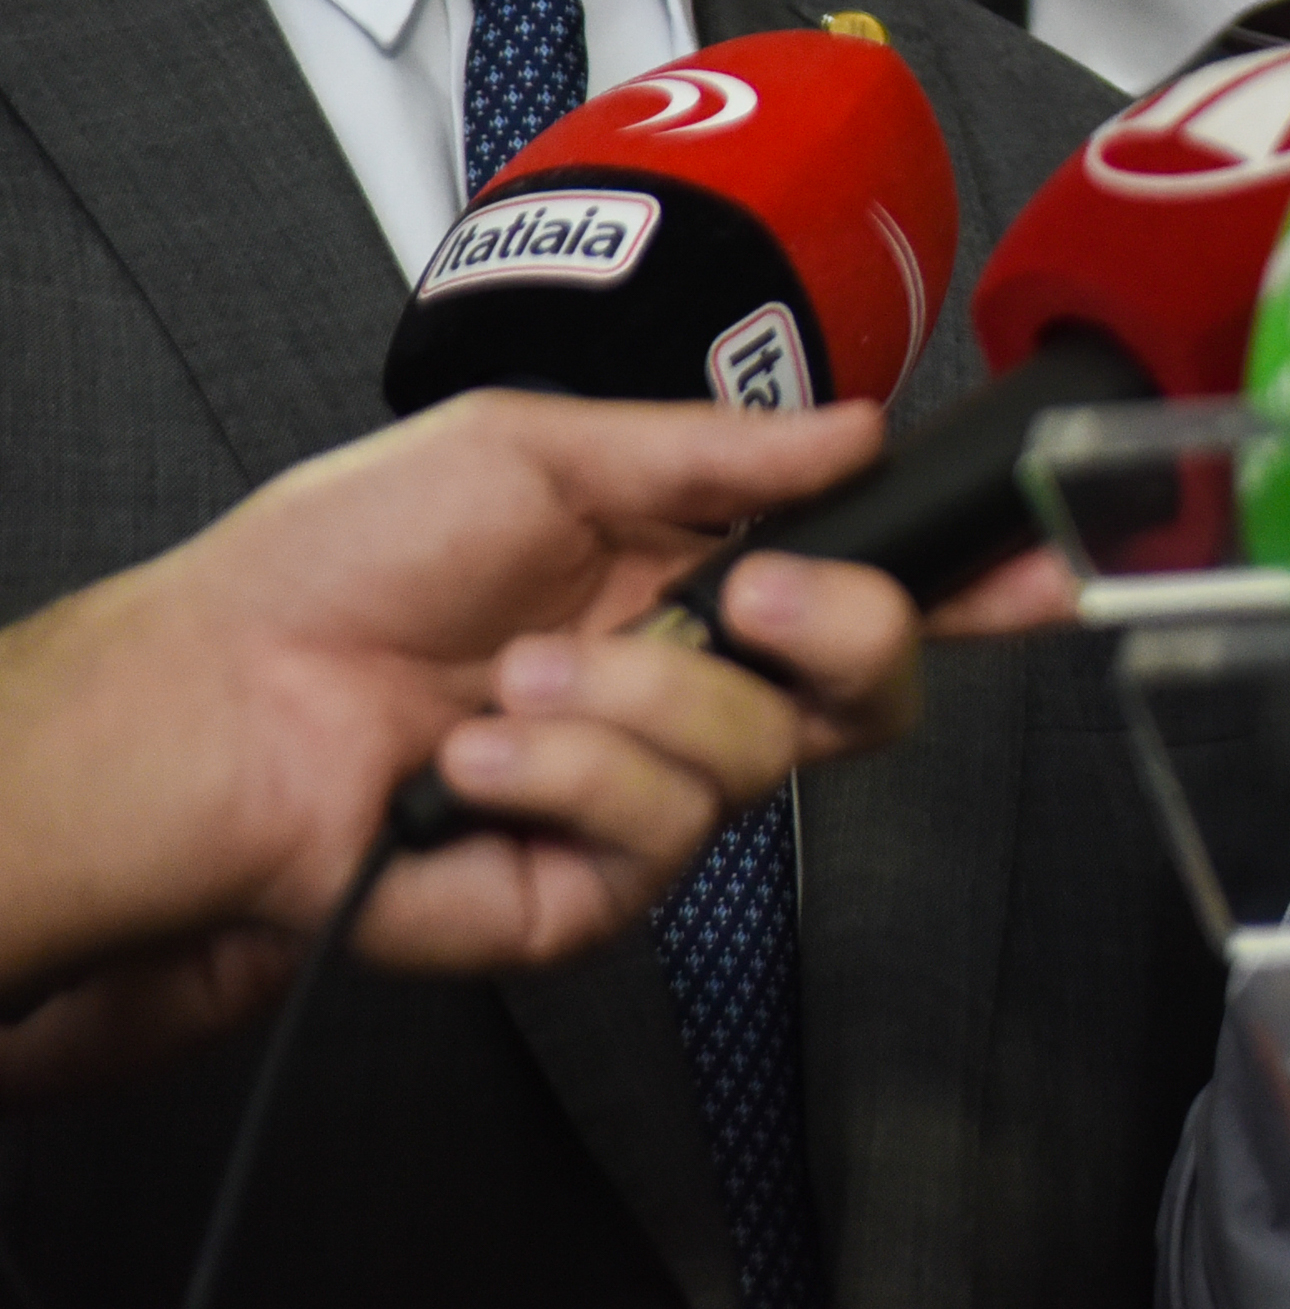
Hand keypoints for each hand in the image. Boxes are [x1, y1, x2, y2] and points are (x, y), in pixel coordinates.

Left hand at [0, 396, 928, 1093]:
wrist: (216, 700)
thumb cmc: (337, 564)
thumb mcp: (537, 448)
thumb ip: (715, 447)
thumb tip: (856, 429)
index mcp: (699, 574)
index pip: (875, 585)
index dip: (979, 582)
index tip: (1044, 563)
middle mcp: (693, 689)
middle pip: (873, 691)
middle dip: (850, 631)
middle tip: (756, 598)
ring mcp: (647, 795)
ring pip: (761, 758)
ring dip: (636, 701)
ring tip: (515, 676)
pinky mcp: (591, 890)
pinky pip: (657, 834)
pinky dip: (564, 777)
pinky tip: (479, 758)